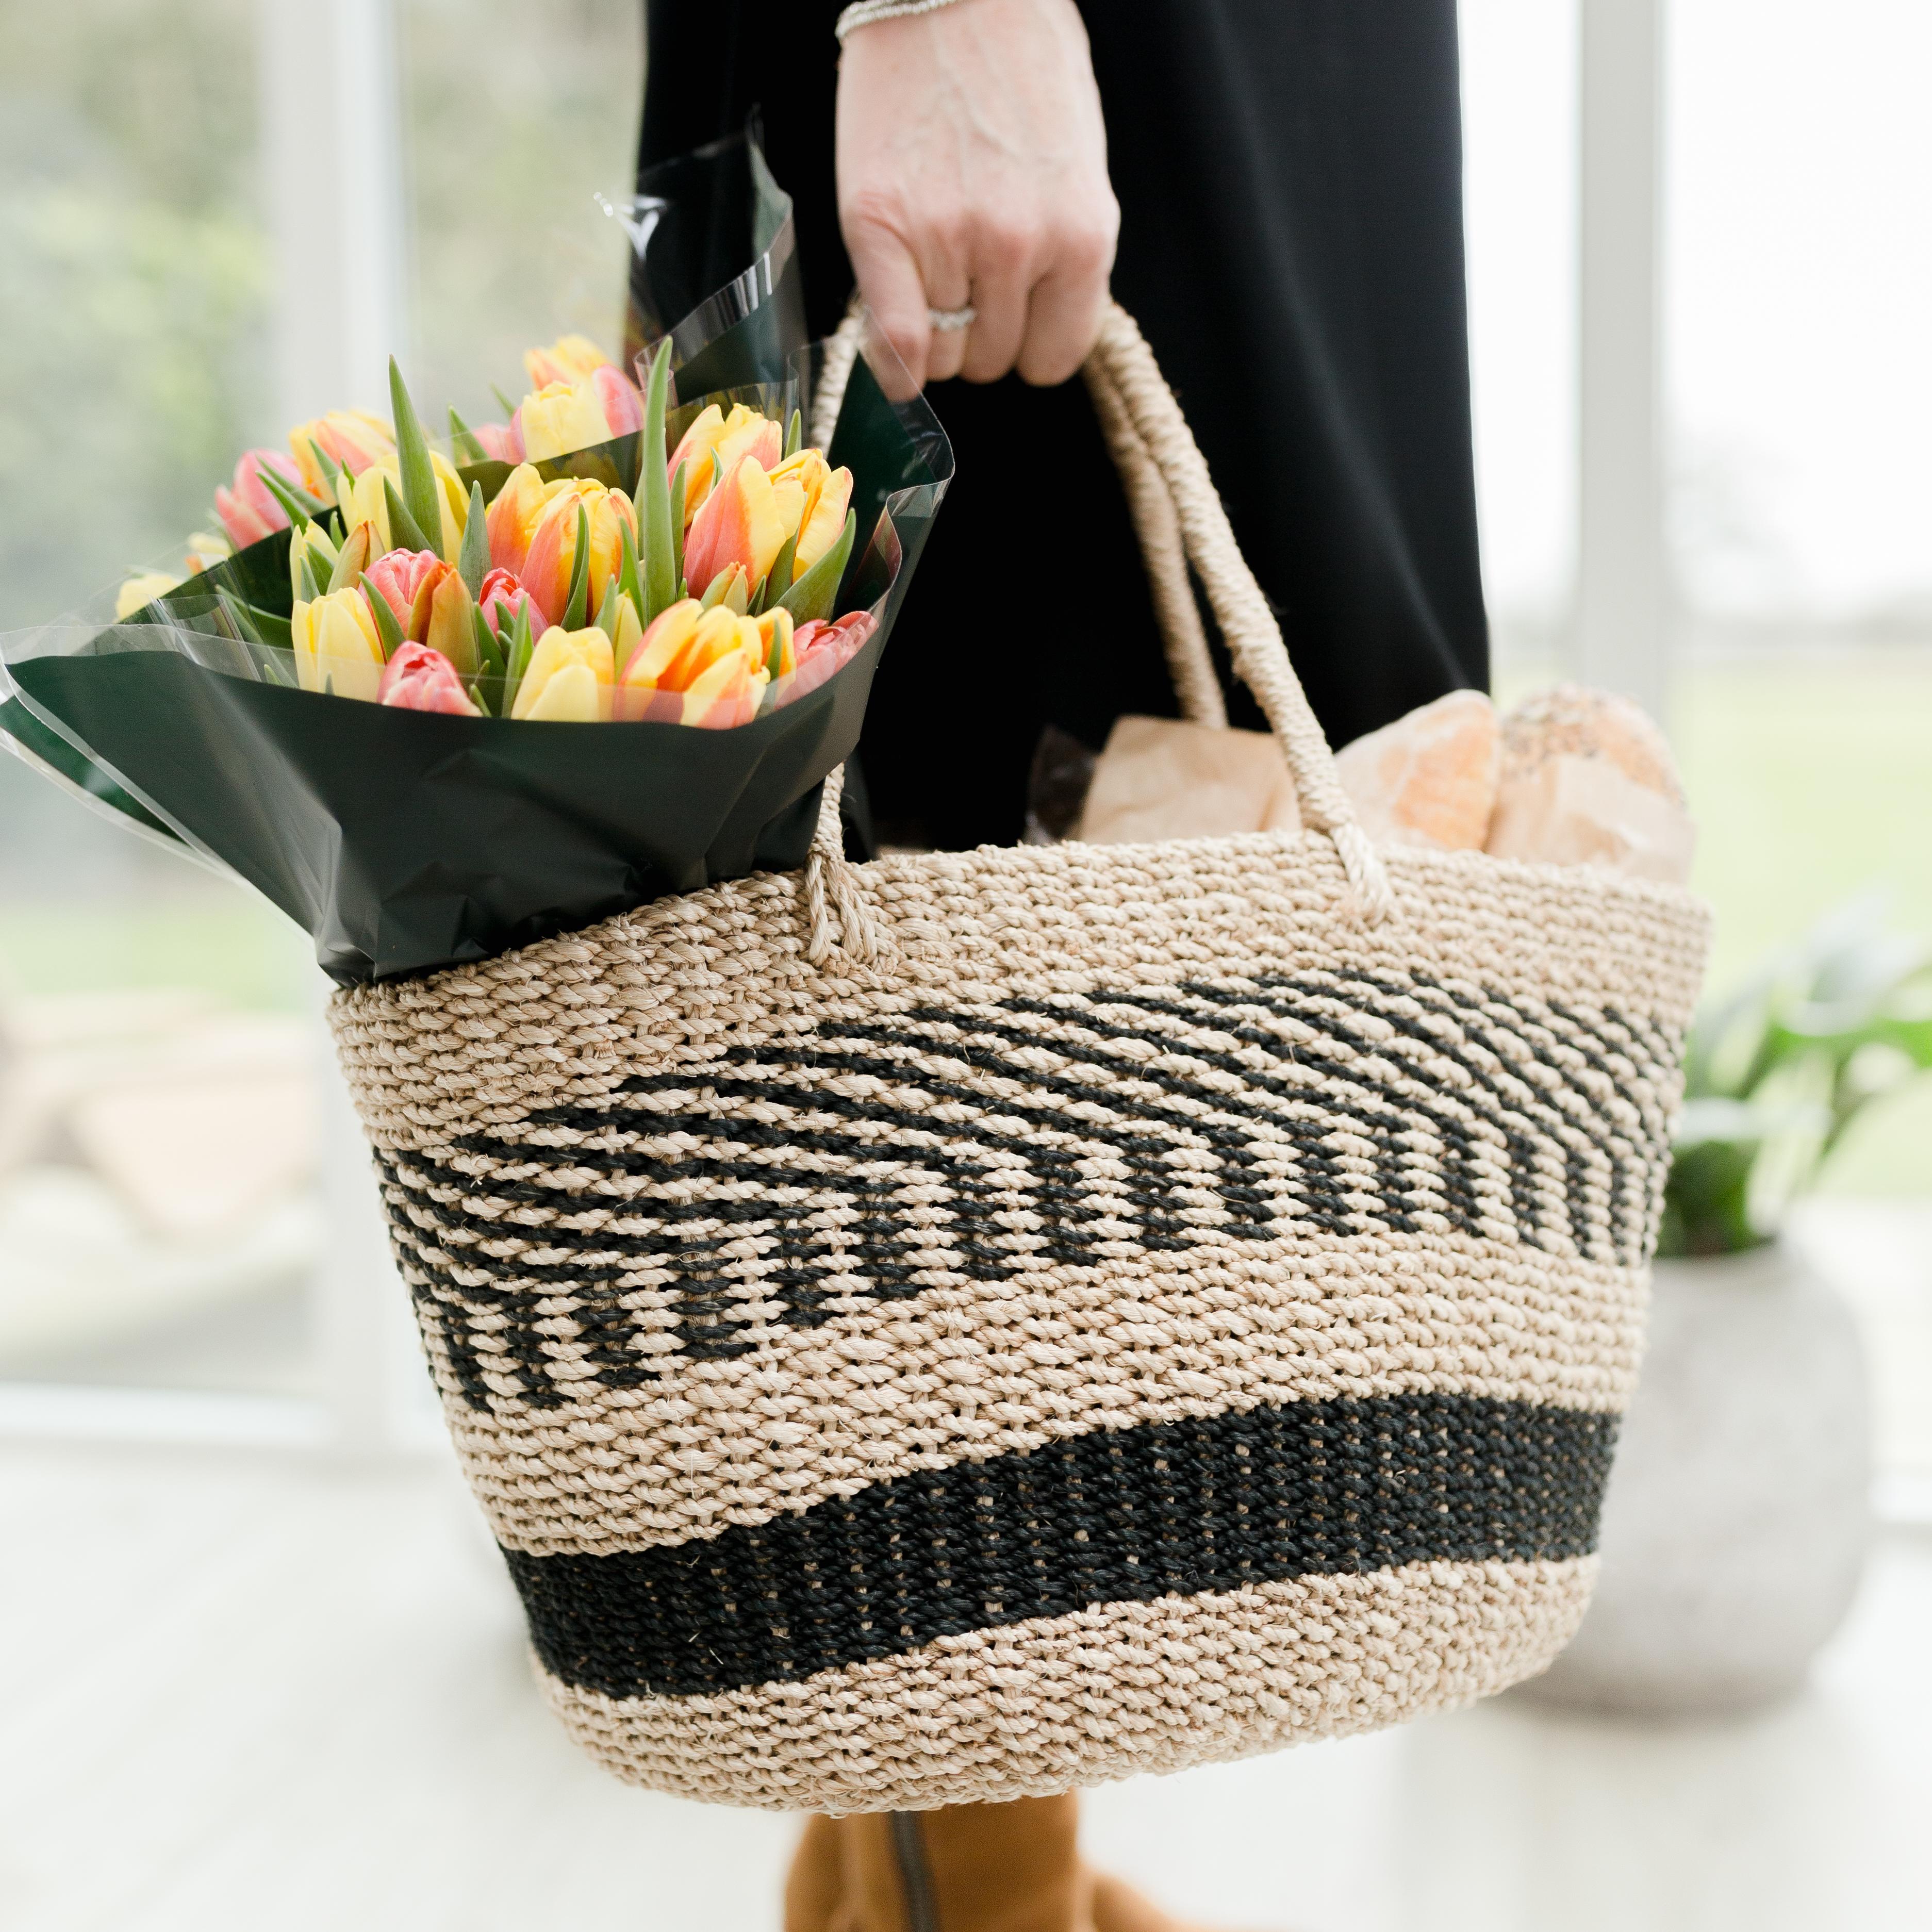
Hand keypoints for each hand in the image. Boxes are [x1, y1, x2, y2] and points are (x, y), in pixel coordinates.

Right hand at [835, 0, 1118, 389]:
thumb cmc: (1021, 66)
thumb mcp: (1075, 170)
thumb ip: (1062, 257)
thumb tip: (1032, 329)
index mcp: (1084, 236)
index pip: (1053, 356)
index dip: (1026, 342)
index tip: (1010, 317)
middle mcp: (1021, 246)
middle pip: (991, 359)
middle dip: (975, 330)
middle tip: (961, 272)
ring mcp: (949, 237)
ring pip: (940, 355)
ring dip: (931, 329)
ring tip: (929, 263)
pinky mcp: (881, 223)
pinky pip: (895, 340)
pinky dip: (891, 359)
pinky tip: (892, 352)